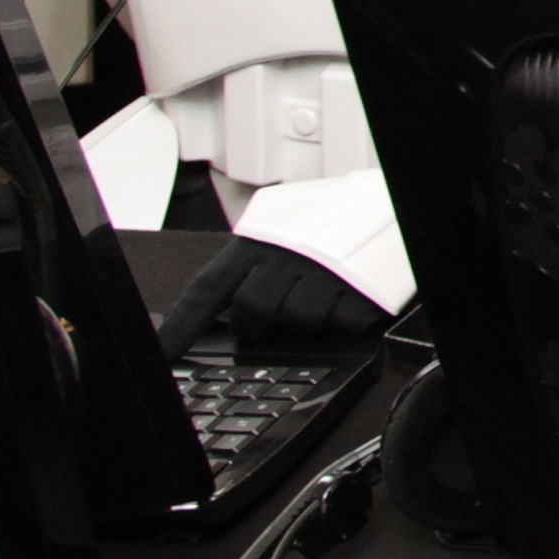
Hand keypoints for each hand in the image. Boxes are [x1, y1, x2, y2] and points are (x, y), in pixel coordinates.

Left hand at [158, 234, 390, 349]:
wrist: (394, 203)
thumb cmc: (334, 218)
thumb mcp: (284, 226)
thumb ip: (251, 261)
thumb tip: (213, 305)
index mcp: (261, 238)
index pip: (208, 289)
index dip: (181, 325)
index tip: (164, 354)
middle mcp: (290, 253)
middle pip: (253, 312)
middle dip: (258, 324)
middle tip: (274, 315)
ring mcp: (327, 272)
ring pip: (296, 323)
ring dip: (304, 321)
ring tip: (319, 298)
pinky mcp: (362, 289)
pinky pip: (339, 324)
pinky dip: (342, 318)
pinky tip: (347, 296)